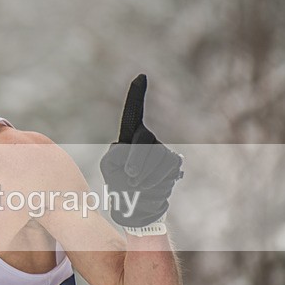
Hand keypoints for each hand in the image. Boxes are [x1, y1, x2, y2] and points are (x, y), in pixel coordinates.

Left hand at [99, 74, 182, 227]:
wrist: (137, 209)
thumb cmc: (120, 187)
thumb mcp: (110, 169)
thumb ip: (116, 156)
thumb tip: (133, 154)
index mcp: (129, 137)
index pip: (133, 114)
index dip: (136, 95)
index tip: (141, 76)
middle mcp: (147, 139)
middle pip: (144, 140)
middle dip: (138, 160)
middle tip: (131, 177)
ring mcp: (162, 150)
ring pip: (156, 156)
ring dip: (145, 175)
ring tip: (137, 186)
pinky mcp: (174, 163)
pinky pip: (167, 167)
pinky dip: (157, 179)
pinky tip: (151, 187)